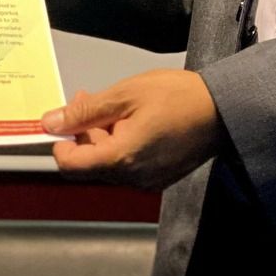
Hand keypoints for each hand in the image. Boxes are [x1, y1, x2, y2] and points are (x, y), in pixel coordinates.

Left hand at [42, 70, 224, 189]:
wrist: (224, 109)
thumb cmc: (178, 97)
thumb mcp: (125, 95)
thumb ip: (85, 111)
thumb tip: (51, 122)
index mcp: (122, 158)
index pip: (70, 165)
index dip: (59, 143)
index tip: (62, 120)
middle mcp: (133, 177)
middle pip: (89, 164)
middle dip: (82, 133)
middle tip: (86, 100)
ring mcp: (148, 179)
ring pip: (108, 164)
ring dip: (101, 137)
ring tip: (111, 105)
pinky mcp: (160, 176)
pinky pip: (128, 165)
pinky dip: (120, 144)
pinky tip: (129, 120)